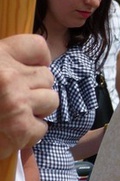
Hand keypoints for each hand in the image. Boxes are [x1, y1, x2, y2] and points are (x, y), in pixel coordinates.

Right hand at [0, 34, 58, 158]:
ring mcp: (17, 103)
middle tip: (14, 100)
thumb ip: (7, 64)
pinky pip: (42, 127)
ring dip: (36, 110)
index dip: (38, 60)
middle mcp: (9, 77)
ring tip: (14, 115)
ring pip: (51, 100)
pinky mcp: (21, 129)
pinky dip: (29, 133)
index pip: (38, 46)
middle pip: (47, 76)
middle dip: (35, 89)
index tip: (29, 71)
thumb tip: (40, 64)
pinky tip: (11, 132)